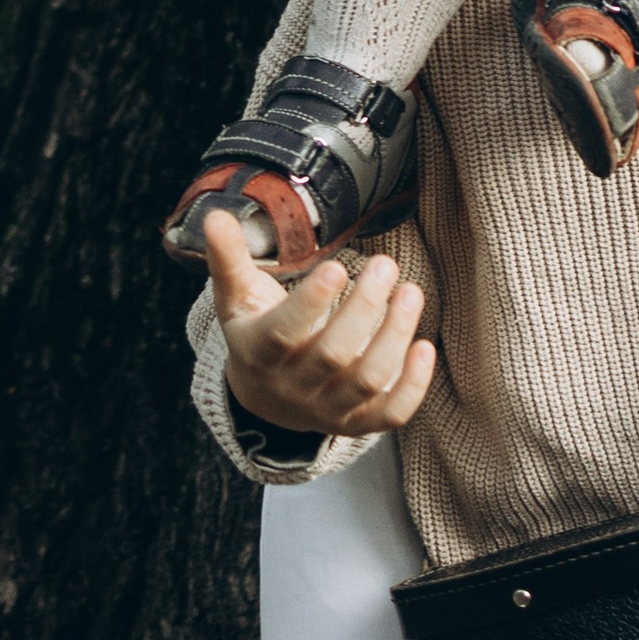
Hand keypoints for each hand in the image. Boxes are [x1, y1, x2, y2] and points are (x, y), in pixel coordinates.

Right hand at [203, 226, 436, 438]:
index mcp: (260, 353)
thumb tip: (214, 216)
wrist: (265, 398)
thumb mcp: (237, 297)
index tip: (336, 267)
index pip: (284, 333)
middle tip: (386, 263)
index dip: (310, 303)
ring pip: (367, 380)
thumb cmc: (256, 331)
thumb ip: (228, 258)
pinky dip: (412, 386)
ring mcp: (328, 409)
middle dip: (364, 308)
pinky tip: (425, 346)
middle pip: (334, 355)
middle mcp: (294, 387)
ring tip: (411, 292)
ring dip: (394, 336)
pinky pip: (390, 414)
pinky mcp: (358, 422)